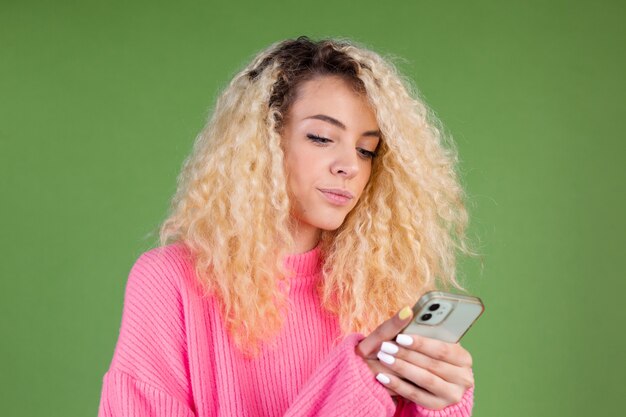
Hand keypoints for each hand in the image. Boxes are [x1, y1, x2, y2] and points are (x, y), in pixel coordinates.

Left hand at [356, 307, 473, 409]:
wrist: (433, 380)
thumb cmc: (428, 354)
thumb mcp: (429, 341)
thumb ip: (419, 327)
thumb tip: (405, 311)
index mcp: (463, 357)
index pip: (443, 349)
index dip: (421, 343)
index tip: (400, 337)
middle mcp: (463, 377)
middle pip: (432, 364)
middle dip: (406, 354)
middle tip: (386, 347)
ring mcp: (452, 394)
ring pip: (424, 379)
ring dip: (401, 368)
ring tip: (384, 358)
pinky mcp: (439, 406)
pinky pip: (416, 396)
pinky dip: (398, 385)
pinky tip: (383, 376)